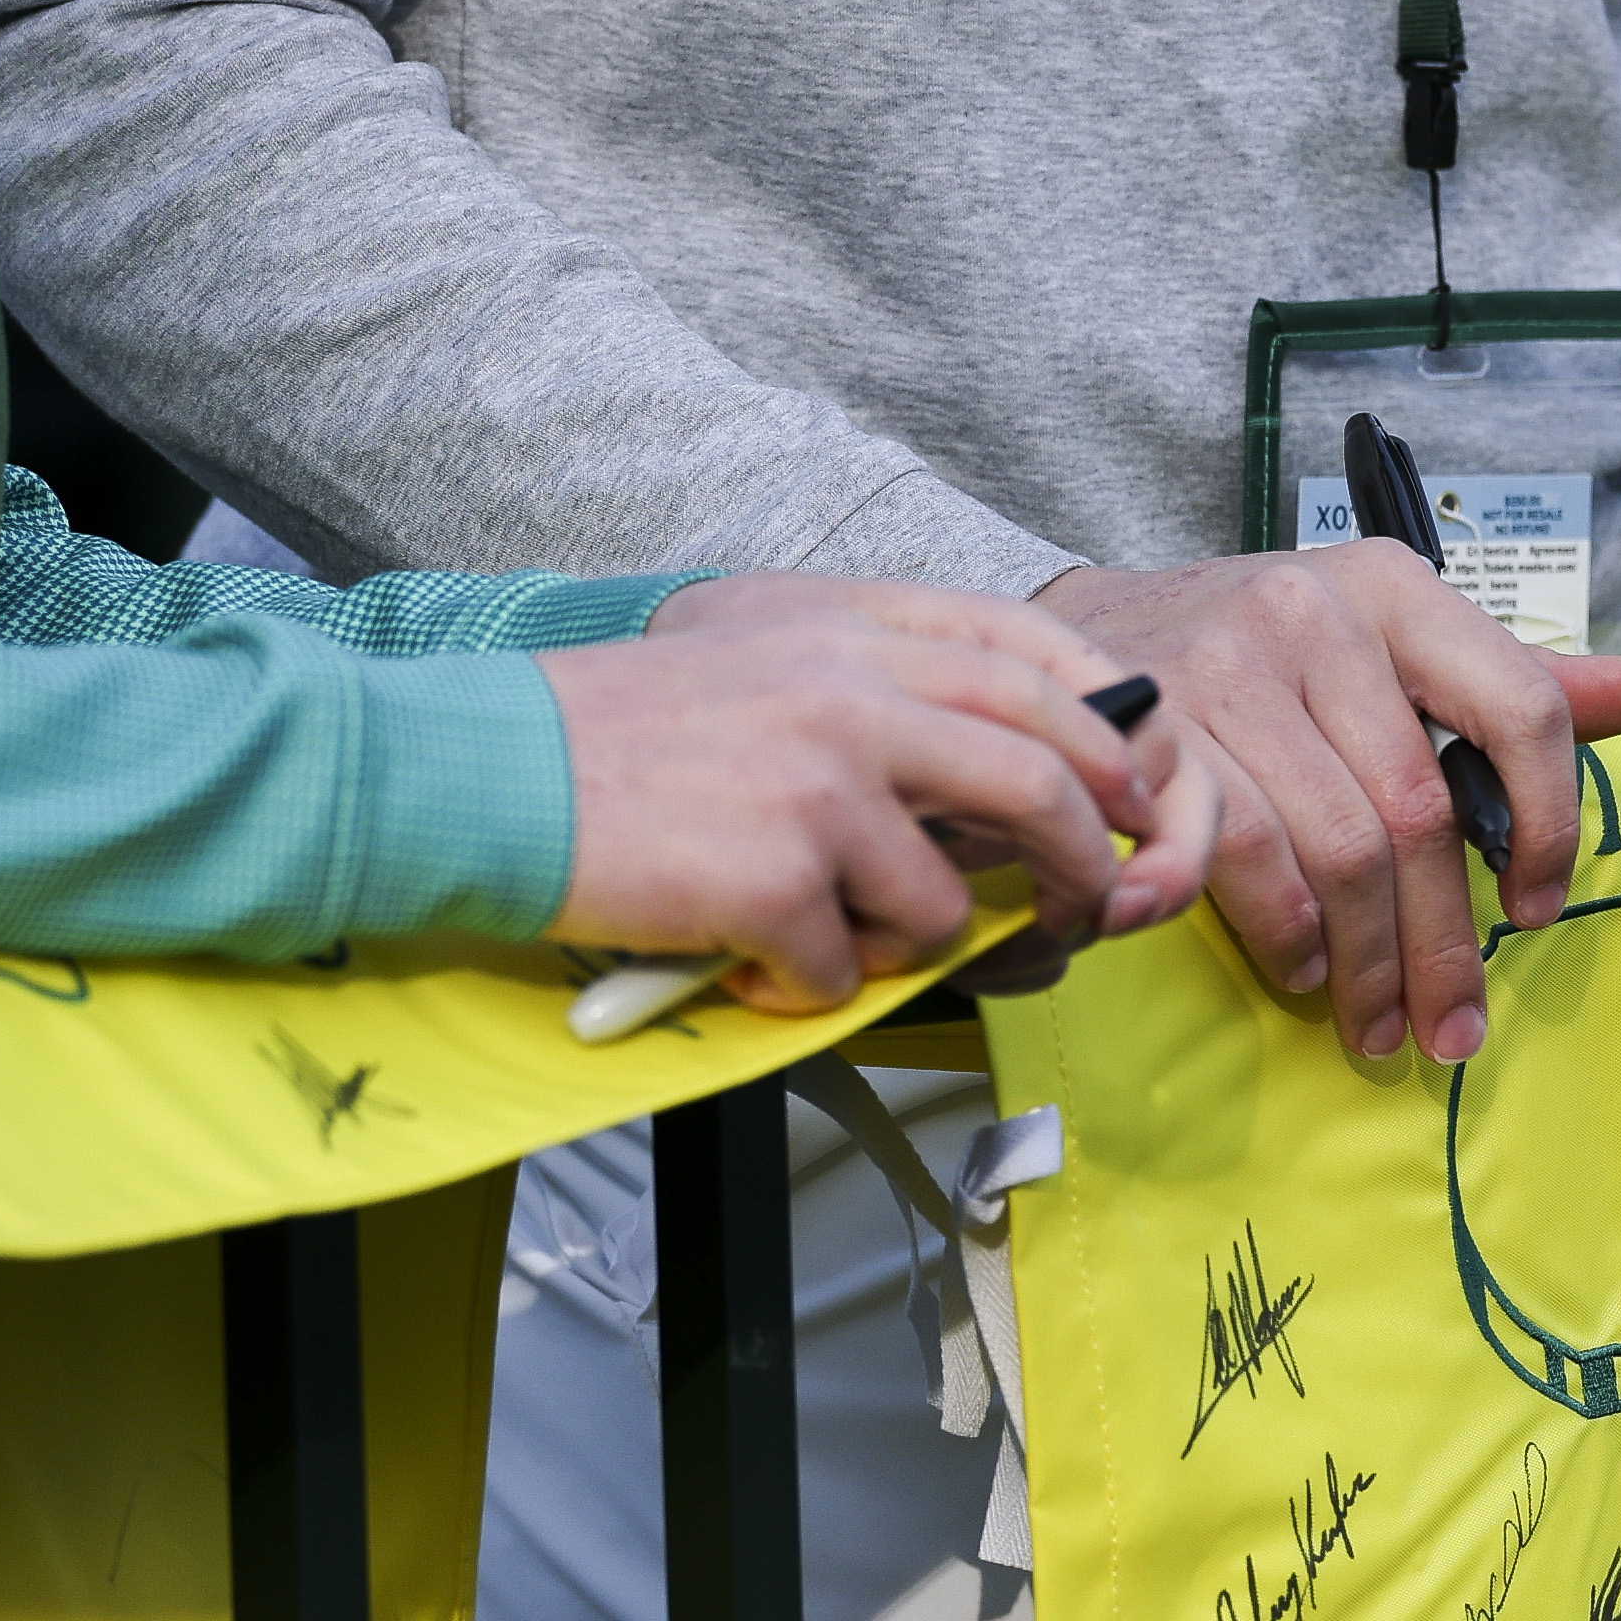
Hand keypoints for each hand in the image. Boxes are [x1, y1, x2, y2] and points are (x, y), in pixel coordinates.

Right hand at [542, 579, 1216, 1011]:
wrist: (487, 775)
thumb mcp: (759, 655)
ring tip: (837, 941)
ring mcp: (821, 786)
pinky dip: (810, 989)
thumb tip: (1010, 769)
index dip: (1109, 731)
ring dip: (910, 949)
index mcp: (852, 630)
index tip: (1133, 789)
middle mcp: (852, 693)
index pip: (1035, 661)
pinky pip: (850, 971)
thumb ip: (880, 684)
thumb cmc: (618, 733)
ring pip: (950, 904)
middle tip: (1083, 913)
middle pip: (1041, 779)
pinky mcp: (778, 879)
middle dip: (1084, 863)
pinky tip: (750, 964)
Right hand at [1034, 542, 1620, 1064]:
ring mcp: (1227, 666)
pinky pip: (1247, 856)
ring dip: (1365, 960)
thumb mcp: (1382, 641)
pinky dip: (1285, 931)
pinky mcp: (1157, 730)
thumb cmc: (1255, 658)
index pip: (1518, 706)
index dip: (1549, 823)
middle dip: (1443, 942)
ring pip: (1339, 847)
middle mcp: (1314, 613)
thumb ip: (1506, 680)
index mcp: (1392, 589)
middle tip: (1453, 1029)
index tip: (1536, 911)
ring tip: (1376, 1022)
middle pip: (1419, 810)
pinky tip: (1301, 970)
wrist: (1081, 639)